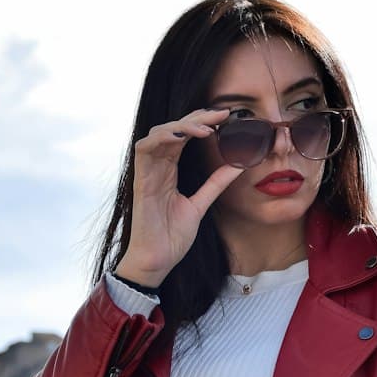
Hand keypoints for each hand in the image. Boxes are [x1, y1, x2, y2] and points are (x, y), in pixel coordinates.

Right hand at [117, 108, 243, 287]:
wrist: (157, 261)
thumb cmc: (172, 237)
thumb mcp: (200, 205)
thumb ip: (215, 184)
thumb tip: (237, 165)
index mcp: (169, 171)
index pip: (184, 136)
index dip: (202, 123)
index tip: (226, 117)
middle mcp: (157, 167)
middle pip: (172, 129)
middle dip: (196, 117)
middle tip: (222, 114)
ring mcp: (147, 173)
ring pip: (158, 133)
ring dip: (181, 125)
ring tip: (206, 127)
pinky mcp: (140, 181)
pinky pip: (144, 149)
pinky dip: (162, 137)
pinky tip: (183, 136)